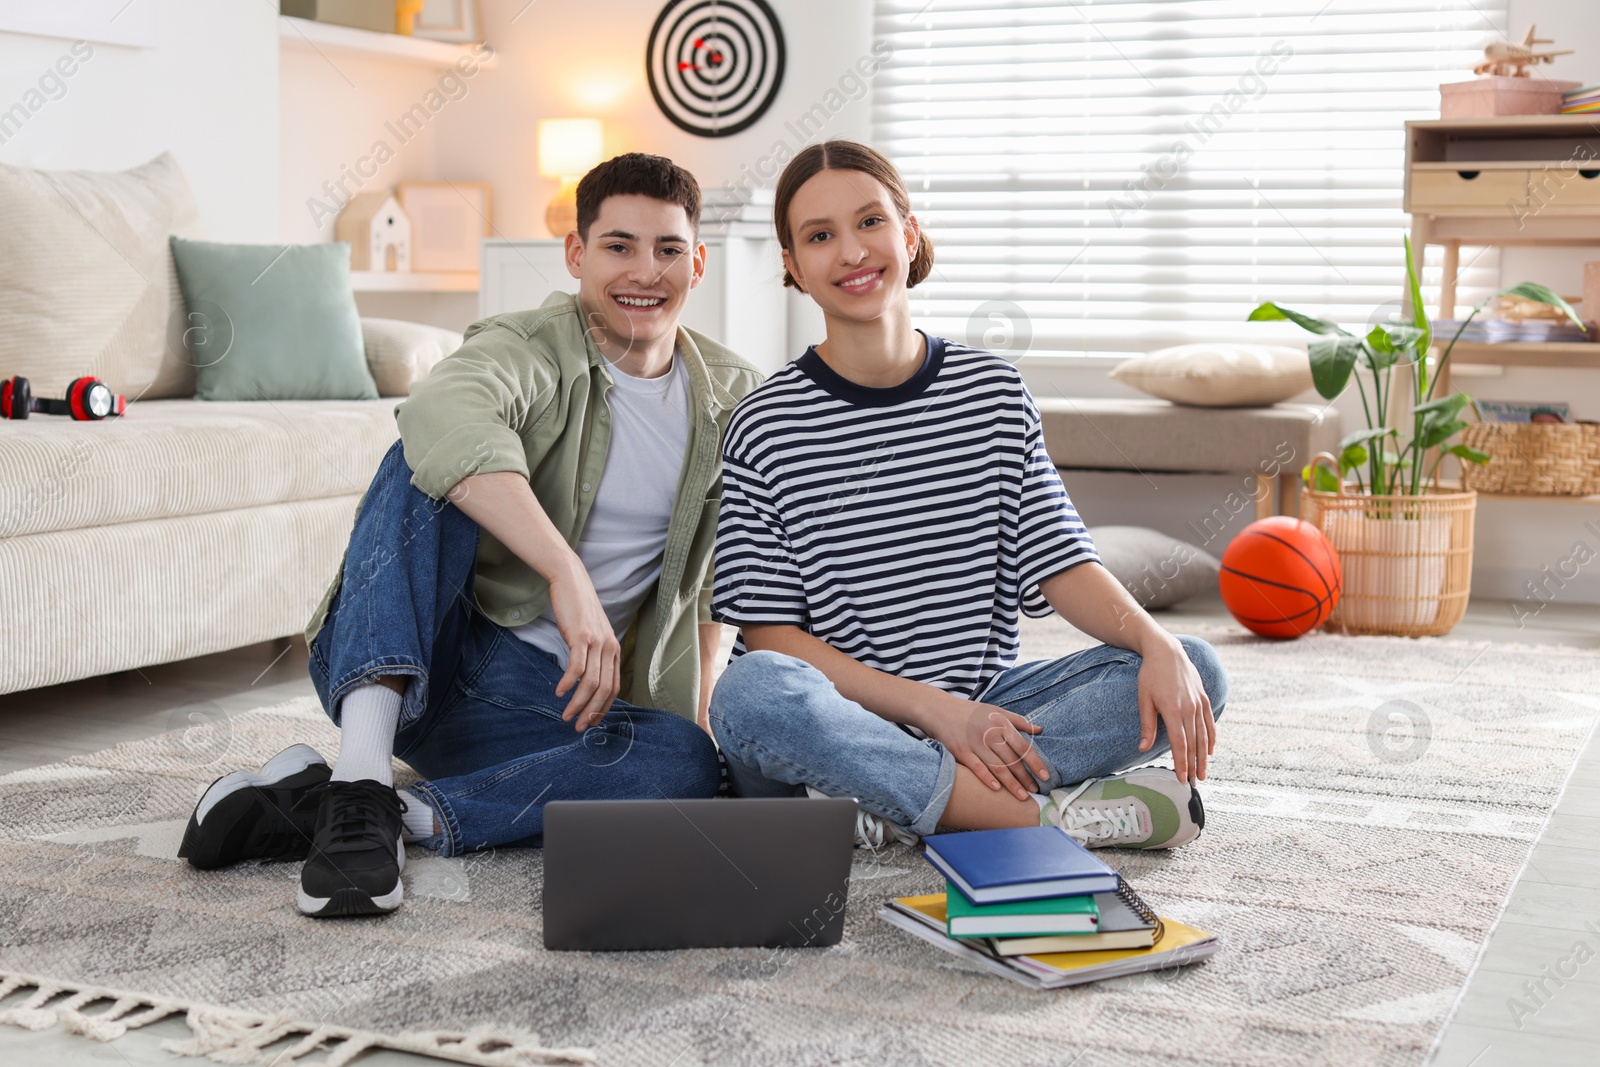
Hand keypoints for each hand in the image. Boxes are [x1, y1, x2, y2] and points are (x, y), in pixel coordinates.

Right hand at [546, 559, 619, 731]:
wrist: (571, 581)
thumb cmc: (578, 609)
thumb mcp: (591, 634)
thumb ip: (593, 654)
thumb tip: (584, 679)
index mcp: (614, 650)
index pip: (614, 687)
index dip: (603, 708)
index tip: (591, 722)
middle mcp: (610, 647)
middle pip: (604, 690)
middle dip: (591, 713)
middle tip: (577, 727)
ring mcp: (597, 642)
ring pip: (591, 683)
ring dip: (578, 704)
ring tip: (566, 716)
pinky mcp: (581, 636)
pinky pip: (577, 667)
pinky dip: (568, 684)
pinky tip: (560, 693)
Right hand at [923, 695, 1047, 800]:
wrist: (940, 709)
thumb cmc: (970, 712)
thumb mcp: (995, 711)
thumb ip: (1018, 720)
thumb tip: (1040, 729)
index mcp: (1000, 724)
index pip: (1022, 746)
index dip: (1035, 762)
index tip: (1045, 775)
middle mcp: (989, 734)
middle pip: (1011, 759)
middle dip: (1025, 777)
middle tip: (1036, 790)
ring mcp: (974, 743)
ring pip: (997, 766)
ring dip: (1011, 783)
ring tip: (1022, 796)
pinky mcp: (960, 751)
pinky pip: (976, 767)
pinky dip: (987, 778)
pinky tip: (997, 789)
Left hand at [1137, 637, 1215, 783]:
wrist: (1167, 651)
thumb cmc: (1151, 675)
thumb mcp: (1144, 699)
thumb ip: (1146, 725)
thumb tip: (1142, 749)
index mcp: (1173, 710)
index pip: (1179, 744)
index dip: (1182, 763)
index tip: (1182, 779)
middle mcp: (1189, 708)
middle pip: (1194, 744)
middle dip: (1194, 766)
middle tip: (1194, 784)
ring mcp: (1199, 703)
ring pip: (1203, 735)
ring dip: (1204, 757)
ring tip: (1203, 773)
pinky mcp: (1204, 698)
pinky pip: (1210, 721)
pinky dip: (1211, 737)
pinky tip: (1210, 751)